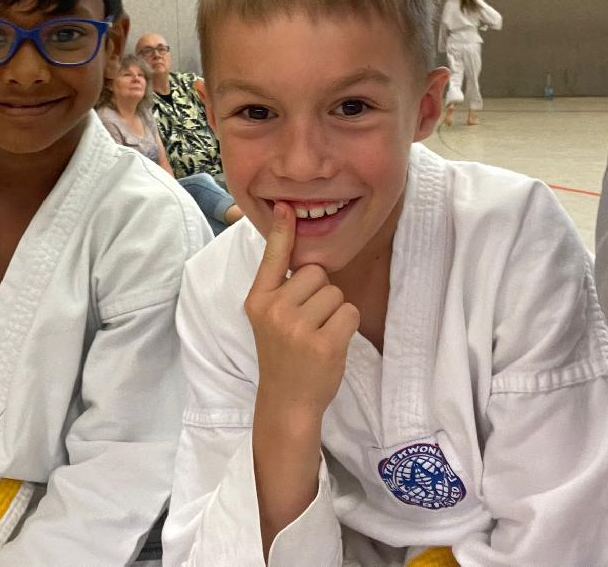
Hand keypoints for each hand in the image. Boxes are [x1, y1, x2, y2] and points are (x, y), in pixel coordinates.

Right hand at [245, 203, 359, 421]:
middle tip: (307, 322)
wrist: (287, 401)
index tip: (286, 206)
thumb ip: (279, 286)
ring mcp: (297, 328)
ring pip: (335, 292)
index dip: (282, 231)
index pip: (272, 257)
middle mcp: (274, 310)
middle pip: (316, 272)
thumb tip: (293, 245)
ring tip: (317, 334)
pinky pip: (349, 312)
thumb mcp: (268, 316)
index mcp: (258, 299)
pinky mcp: (323, 343)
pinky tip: (330, 344)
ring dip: (334, 311)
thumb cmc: (282, 353)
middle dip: (320, 293)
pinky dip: (347, 326)